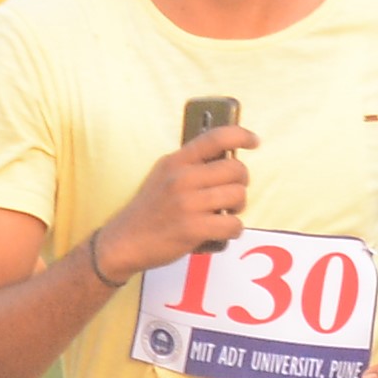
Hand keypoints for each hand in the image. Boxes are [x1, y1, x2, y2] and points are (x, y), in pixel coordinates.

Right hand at [93, 125, 253, 277]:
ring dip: (237, 209)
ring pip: (238, 196)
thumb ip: (189, 165)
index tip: (253, 141)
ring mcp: (187, 203)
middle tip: (231, 195)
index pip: (215, 138)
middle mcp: (182, 178)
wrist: (123, 241)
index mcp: (176, 161)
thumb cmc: (148, 210)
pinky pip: (234, 225)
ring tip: (224, 214)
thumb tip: (225, 157)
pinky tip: (220, 232)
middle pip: (236, 170)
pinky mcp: (193, 229)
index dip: (240, 135)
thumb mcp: (162, 175)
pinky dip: (233, 230)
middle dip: (241, 184)